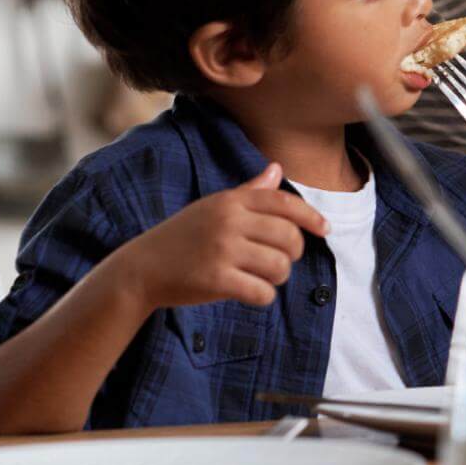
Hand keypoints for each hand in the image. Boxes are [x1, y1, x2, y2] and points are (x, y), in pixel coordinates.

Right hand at [112, 163, 327, 310]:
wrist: (141, 268)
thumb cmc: (182, 237)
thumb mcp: (212, 207)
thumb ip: (248, 192)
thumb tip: (276, 169)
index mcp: (230, 201)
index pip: (284, 203)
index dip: (311, 216)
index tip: (324, 229)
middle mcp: (228, 221)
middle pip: (288, 237)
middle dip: (292, 253)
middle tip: (279, 261)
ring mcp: (221, 250)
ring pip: (279, 266)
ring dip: (277, 277)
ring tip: (261, 277)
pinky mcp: (215, 279)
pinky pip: (262, 291)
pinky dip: (262, 296)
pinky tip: (250, 292)